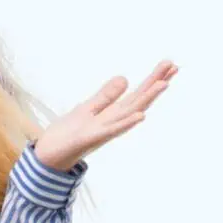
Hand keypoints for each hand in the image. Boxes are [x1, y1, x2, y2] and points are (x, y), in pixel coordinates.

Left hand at [33, 59, 178, 170]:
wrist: (49, 156)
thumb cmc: (68, 134)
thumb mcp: (87, 109)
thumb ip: (106, 96)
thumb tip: (125, 78)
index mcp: (112, 114)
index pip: (137, 94)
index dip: (152, 80)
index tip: (169, 65)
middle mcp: (113, 122)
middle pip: (138, 100)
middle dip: (155, 83)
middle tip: (174, 66)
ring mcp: (104, 130)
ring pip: (129, 113)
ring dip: (146, 100)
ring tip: (164, 84)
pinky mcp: (90, 138)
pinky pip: (112, 130)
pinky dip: (126, 123)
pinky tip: (140, 116)